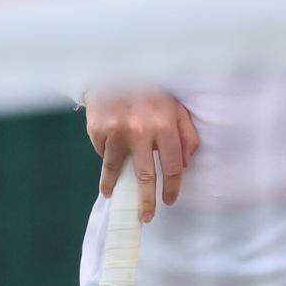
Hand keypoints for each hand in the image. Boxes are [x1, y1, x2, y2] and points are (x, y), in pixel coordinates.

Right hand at [85, 90, 200, 220]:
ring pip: (115, 168)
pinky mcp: (97, 129)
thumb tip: (188, 163)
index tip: (169, 200)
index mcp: (164, 124)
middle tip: (146, 217)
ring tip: (113, 196)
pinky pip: (102, 152)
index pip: (173, 166)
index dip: (172, 187)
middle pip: (145, 176)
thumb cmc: (151, 90)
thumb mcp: (176, 106)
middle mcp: (140, 130)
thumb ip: (187, 133)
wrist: (115, 67)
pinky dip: (105, 157)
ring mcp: (115, 131)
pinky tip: (107, 160)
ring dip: (114, 186)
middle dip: (146, 201)